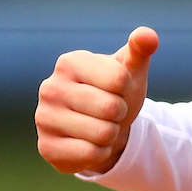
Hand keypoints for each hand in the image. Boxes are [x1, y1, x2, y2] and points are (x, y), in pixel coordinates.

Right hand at [35, 26, 159, 174]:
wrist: (99, 125)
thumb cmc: (116, 91)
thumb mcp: (131, 68)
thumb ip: (141, 47)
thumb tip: (147, 35)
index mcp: (69, 61)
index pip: (119, 79)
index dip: (127, 88)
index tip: (117, 88)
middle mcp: (50, 87)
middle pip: (111, 108)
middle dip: (120, 113)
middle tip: (110, 111)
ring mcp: (44, 118)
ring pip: (103, 134)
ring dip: (111, 134)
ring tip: (100, 125)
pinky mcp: (45, 148)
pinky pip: (91, 155)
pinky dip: (100, 152)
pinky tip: (90, 143)